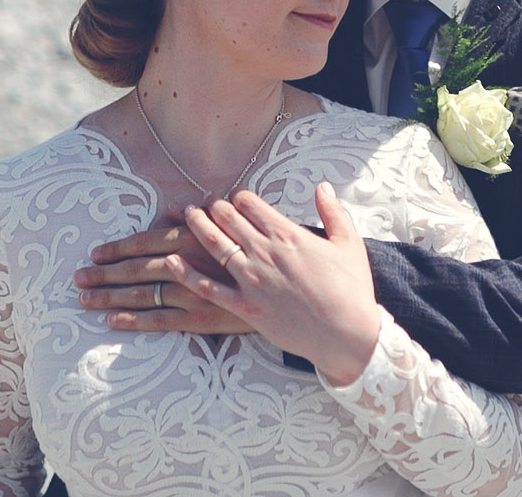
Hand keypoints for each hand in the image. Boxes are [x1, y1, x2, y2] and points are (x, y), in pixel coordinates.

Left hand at [74, 206, 253, 334]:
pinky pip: (158, 320)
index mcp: (193, 239)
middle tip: (78, 277)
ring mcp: (191, 293)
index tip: (96, 252)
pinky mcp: (199, 319)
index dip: (118, 248)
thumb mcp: (234, 225)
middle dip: (103, 273)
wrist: (290, 289)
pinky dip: (132, 320)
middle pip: (135, 268)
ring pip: (140, 295)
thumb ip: (198, 218)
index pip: (145, 242)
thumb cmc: (260, 252)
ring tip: (84, 297)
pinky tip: (111, 319)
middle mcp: (187, 264)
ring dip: (108, 296)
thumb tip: (171, 209)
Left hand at [167, 183, 380, 385]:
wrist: (347, 334)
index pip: (251, 204)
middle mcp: (264, 252)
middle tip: (206, 203)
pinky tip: (170, 262)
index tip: (234, 197)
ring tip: (187, 214)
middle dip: (214, 207)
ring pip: (214, 245)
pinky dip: (186, 274)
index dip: (239, 196)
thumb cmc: (352, 290)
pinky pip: (207, 288)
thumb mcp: (349, 243)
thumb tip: (322, 186)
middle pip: (228, 220)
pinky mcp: (244, 307)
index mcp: (288, 234)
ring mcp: (251, 280)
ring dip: (197, 226)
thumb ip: (333, 211)